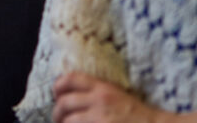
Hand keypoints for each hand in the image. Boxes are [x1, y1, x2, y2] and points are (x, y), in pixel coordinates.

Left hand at [52, 72, 174, 122]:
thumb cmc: (139, 116)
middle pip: (64, 102)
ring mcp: (99, 119)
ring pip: (68, 121)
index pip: (70, 79)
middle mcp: (99, 101)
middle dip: (57, 113)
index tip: (57, 94)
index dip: (58, 86)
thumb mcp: (118, 96)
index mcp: (103, 88)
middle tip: (58, 119)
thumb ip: (97, 94)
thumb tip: (72, 96)